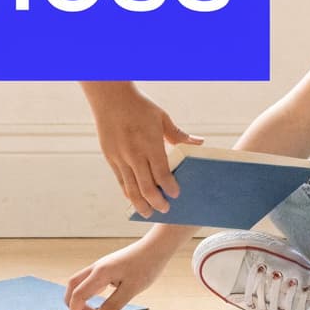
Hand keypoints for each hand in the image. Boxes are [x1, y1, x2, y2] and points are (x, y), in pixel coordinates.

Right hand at [65, 236, 178, 309]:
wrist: (156, 248)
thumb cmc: (146, 264)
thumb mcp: (131, 290)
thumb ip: (113, 305)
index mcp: (100, 273)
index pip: (77, 294)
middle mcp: (97, 268)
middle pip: (72, 286)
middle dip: (73, 303)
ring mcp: (101, 266)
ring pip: (80, 282)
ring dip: (81, 298)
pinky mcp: (107, 267)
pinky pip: (91, 281)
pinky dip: (90, 293)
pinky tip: (101, 302)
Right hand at [87, 86, 203, 215]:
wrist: (110, 97)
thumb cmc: (139, 106)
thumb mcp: (162, 118)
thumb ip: (179, 135)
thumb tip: (199, 143)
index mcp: (150, 144)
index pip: (162, 174)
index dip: (170, 188)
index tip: (176, 195)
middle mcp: (134, 154)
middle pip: (146, 187)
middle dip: (157, 202)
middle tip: (165, 209)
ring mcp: (120, 157)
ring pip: (131, 189)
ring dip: (140, 204)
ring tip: (148, 212)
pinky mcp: (110, 158)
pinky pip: (120, 181)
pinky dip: (128, 192)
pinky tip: (134, 198)